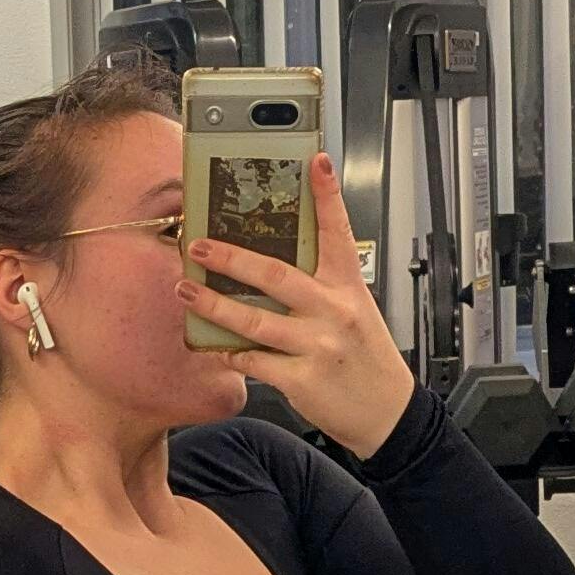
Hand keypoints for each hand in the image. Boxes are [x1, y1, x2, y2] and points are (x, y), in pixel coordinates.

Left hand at [183, 151, 418, 457]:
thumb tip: (271, 265)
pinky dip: (231, 353)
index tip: (314, 162)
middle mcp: (333, 311)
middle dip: (231, 257)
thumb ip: (321, 286)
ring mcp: (317, 346)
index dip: (327, 196)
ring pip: (254, 321)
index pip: (337, 232)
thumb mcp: (355, 310)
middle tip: (199, 246)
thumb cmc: (367, 357)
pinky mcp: (302, 379)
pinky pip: (254, 362)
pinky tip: (216, 346)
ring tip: (187, 291)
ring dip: (214, 305)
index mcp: (348, 287)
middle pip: (275, 275)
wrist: (386, 412)